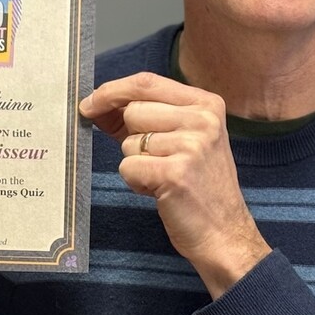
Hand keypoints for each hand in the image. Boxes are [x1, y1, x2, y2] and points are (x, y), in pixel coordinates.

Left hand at [79, 72, 270, 298]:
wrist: (224, 232)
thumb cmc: (198, 186)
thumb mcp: (183, 140)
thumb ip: (146, 117)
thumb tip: (97, 104)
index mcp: (207, 104)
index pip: (147, 82)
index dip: (112, 91)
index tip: (90, 103)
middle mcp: (203, 119)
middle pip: (134, 111)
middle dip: (131, 138)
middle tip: (157, 160)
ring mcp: (192, 145)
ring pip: (129, 142)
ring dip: (136, 164)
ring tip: (163, 177)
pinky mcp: (176, 173)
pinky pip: (128, 167)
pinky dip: (136, 183)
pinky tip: (160, 191)